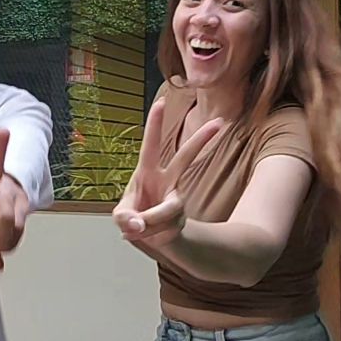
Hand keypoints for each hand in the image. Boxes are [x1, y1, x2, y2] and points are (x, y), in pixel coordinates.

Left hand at [113, 99, 221, 250]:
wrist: (150, 238)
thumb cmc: (133, 217)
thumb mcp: (120, 216)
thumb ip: (124, 218)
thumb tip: (138, 223)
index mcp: (146, 171)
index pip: (151, 144)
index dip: (155, 124)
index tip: (161, 102)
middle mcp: (166, 180)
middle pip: (186, 157)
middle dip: (201, 139)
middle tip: (219, 122)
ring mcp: (176, 199)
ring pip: (170, 208)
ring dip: (150, 222)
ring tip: (137, 227)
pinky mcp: (181, 218)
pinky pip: (166, 227)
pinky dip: (151, 234)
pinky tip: (147, 234)